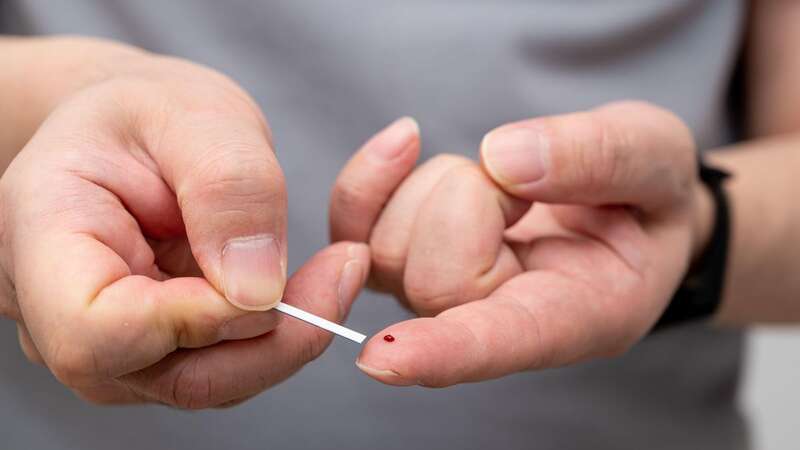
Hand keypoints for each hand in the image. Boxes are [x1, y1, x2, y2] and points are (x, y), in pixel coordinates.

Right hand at [0, 40, 369, 406]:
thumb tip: (258, 291)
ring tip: (336, 270)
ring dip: (286, 339)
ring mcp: (112, 343)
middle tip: (343, 272)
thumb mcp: (196, 114)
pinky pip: (227, 366)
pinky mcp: (159, 350)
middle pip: (167, 375)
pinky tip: (310, 286)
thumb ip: (227, 188)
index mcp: (42, 237)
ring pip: (208, 382)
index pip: (97, 330)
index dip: (192, 322)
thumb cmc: (153, 114)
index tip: (270, 279)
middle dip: (272, 341)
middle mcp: (62, 313)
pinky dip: (279, 335)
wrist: (140, 135)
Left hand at [330, 102, 707, 386]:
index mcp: (579, 313)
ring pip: (387, 249)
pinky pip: (351, 228)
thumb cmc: (647, 193)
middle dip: (473, 200)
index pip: (503, 341)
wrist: (622, 205)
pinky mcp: (408, 261)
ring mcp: (443, 297)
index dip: (447, 350)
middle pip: (433, 282)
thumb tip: (504, 159)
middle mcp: (500, 321)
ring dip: (441, 186)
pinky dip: (368, 183)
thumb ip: (601, 156)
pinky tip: (403, 145)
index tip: (385, 360)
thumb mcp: (656, 156)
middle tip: (527, 190)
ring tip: (506, 189)